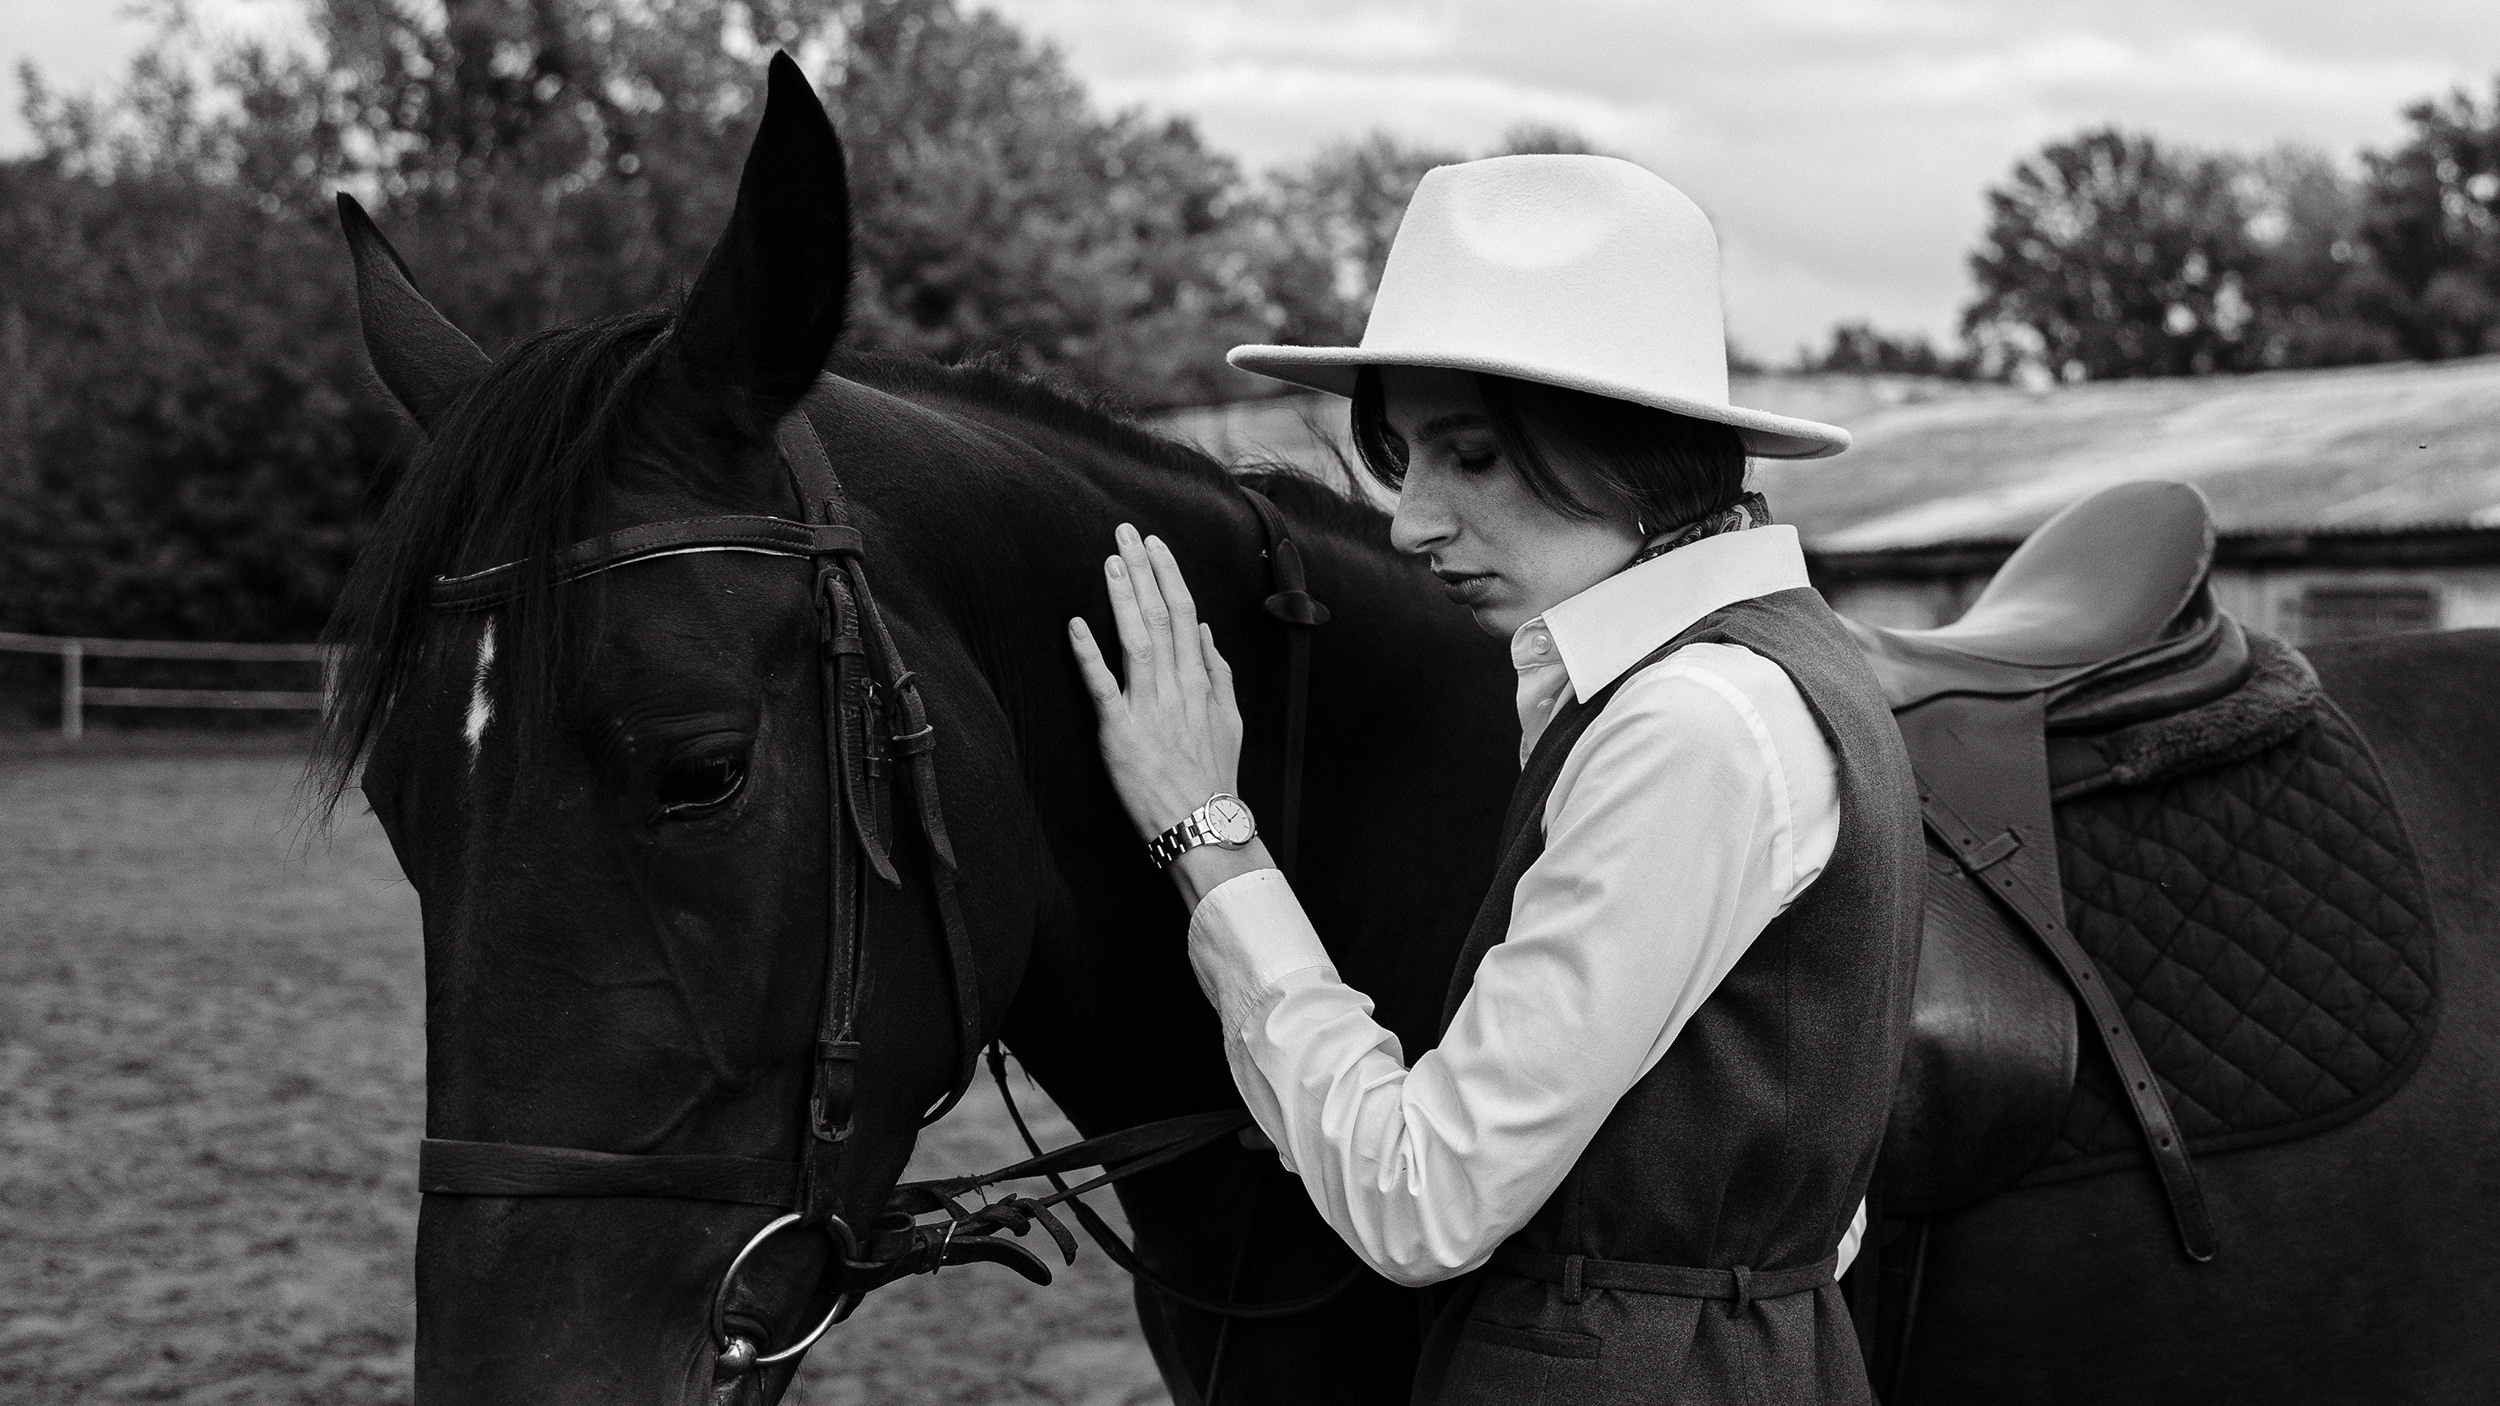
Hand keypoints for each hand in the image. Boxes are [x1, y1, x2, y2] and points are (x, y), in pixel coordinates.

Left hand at [1069, 524, 1268, 905]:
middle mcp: (1176, 687)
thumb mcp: (1230, 721)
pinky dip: (1089, 655)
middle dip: (1142, 571)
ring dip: (1123, 598)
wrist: (1203, 825)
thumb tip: (1206, 632)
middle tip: (1124, 532)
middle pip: (1161, 616)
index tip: (1154, 544)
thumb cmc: (1213, 778)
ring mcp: (1149, 708)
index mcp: (1200, 681)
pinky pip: (1103, 688)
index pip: (1185, 614)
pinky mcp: (1121, 733)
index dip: (1168, 575)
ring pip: (1136, 641)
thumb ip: (1218, 674)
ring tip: (1109, 562)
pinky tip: (1076, 624)